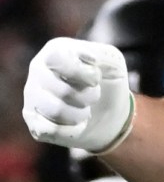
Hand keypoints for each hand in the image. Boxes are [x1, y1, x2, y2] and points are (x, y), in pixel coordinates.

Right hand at [22, 37, 136, 152]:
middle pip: (63, 90)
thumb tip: (88, 59)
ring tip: (85, 109)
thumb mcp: (112, 62)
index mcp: (54, 51)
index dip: (82, 73)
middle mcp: (38, 71)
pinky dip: (72, 130)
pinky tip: (75, 123)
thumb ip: (102, 55)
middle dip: (89, 97)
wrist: (110, 112)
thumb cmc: (107, 82)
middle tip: (94, 96)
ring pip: (56, 111)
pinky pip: (50, 130)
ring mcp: (32, 96)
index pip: (57, 59)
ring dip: (81, 114)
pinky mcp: (33, 120)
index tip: (96, 79)